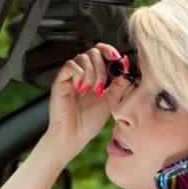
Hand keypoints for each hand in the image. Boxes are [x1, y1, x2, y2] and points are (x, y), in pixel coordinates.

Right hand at [42, 43, 123, 158]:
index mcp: (95, 75)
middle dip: (102, 67)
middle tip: (101, 86)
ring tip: (91, 90)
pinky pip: (70, 65)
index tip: (118, 59)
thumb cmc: (89, 121)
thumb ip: (120, 84)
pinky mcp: (60, 81)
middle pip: (94, 51)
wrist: (74, 137)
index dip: (110, 51)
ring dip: (92, 72)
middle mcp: (83, 73)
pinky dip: (79, 73)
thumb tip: (127, 68)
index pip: (102, 52)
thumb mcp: (111, 100)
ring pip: (83, 57)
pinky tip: (81, 88)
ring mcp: (71, 76)